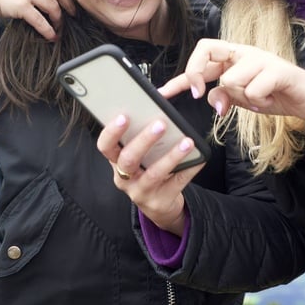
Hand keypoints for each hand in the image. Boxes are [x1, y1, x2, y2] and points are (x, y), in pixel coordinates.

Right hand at [96, 115, 204, 235]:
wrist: (158, 204)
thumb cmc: (147, 169)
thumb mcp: (139, 155)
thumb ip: (142, 132)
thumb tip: (159, 100)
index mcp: (116, 161)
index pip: (105, 146)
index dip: (111, 132)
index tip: (124, 116)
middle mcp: (124, 178)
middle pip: (128, 159)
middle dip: (144, 140)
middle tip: (160, 124)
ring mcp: (140, 192)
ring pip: (154, 173)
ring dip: (172, 156)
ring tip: (187, 142)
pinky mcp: (159, 201)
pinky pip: (177, 182)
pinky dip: (190, 168)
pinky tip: (199, 158)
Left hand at [158, 38, 304, 120]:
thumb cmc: (274, 94)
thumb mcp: (242, 100)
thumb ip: (224, 97)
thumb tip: (209, 100)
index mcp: (233, 58)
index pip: (201, 57)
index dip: (181, 76)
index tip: (165, 93)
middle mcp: (244, 52)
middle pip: (207, 49)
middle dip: (195, 73)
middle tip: (198, 93)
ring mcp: (260, 59)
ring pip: (230, 79)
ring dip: (241, 98)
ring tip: (258, 100)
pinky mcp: (276, 70)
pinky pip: (252, 90)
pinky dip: (258, 102)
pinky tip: (269, 100)